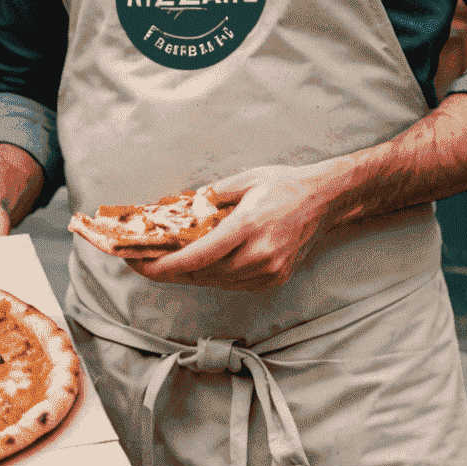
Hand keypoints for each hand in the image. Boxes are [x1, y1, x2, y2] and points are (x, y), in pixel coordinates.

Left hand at [130, 164, 339, 291]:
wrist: (324, 200)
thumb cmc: (283, 185)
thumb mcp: (244, 180)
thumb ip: (209, 196)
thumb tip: (178, 208)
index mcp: (248, 226)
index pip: (198, 256)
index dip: (166, 265)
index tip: (142, 264)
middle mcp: (259, 254)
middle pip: (202, 274)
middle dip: (169, 270)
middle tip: (144, 261)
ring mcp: (270, 270)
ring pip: (216, 282)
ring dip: (189, 274)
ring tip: (166, 261)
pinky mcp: (275, 279)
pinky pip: (234, 284)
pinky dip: (213, 276)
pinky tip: (201, 263)